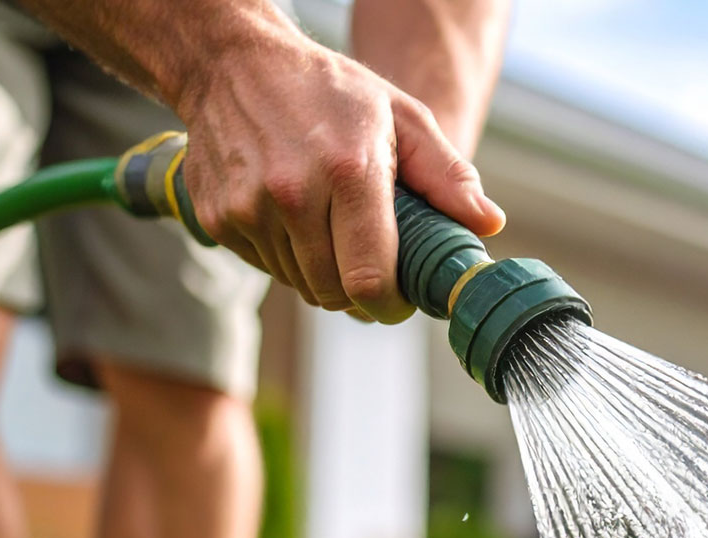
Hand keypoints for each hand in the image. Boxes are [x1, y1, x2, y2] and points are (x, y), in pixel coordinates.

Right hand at [174, 32, 504, 322]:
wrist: (233, 62)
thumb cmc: (329, 91)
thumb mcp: (401, 116)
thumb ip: (448, 174)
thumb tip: (489, 224)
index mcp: (349, 171)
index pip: (371, 280)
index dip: (391, 305)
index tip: (400, 299)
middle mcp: (293, 194)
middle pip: (336, 293)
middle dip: (359, 290)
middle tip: (369, 261)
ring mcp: (249, 208)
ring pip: (301, 285)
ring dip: (322, 272)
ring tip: (328, 224)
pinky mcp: (218, 218)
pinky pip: (266, 268)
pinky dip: (285, 256)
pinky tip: (292, 215)